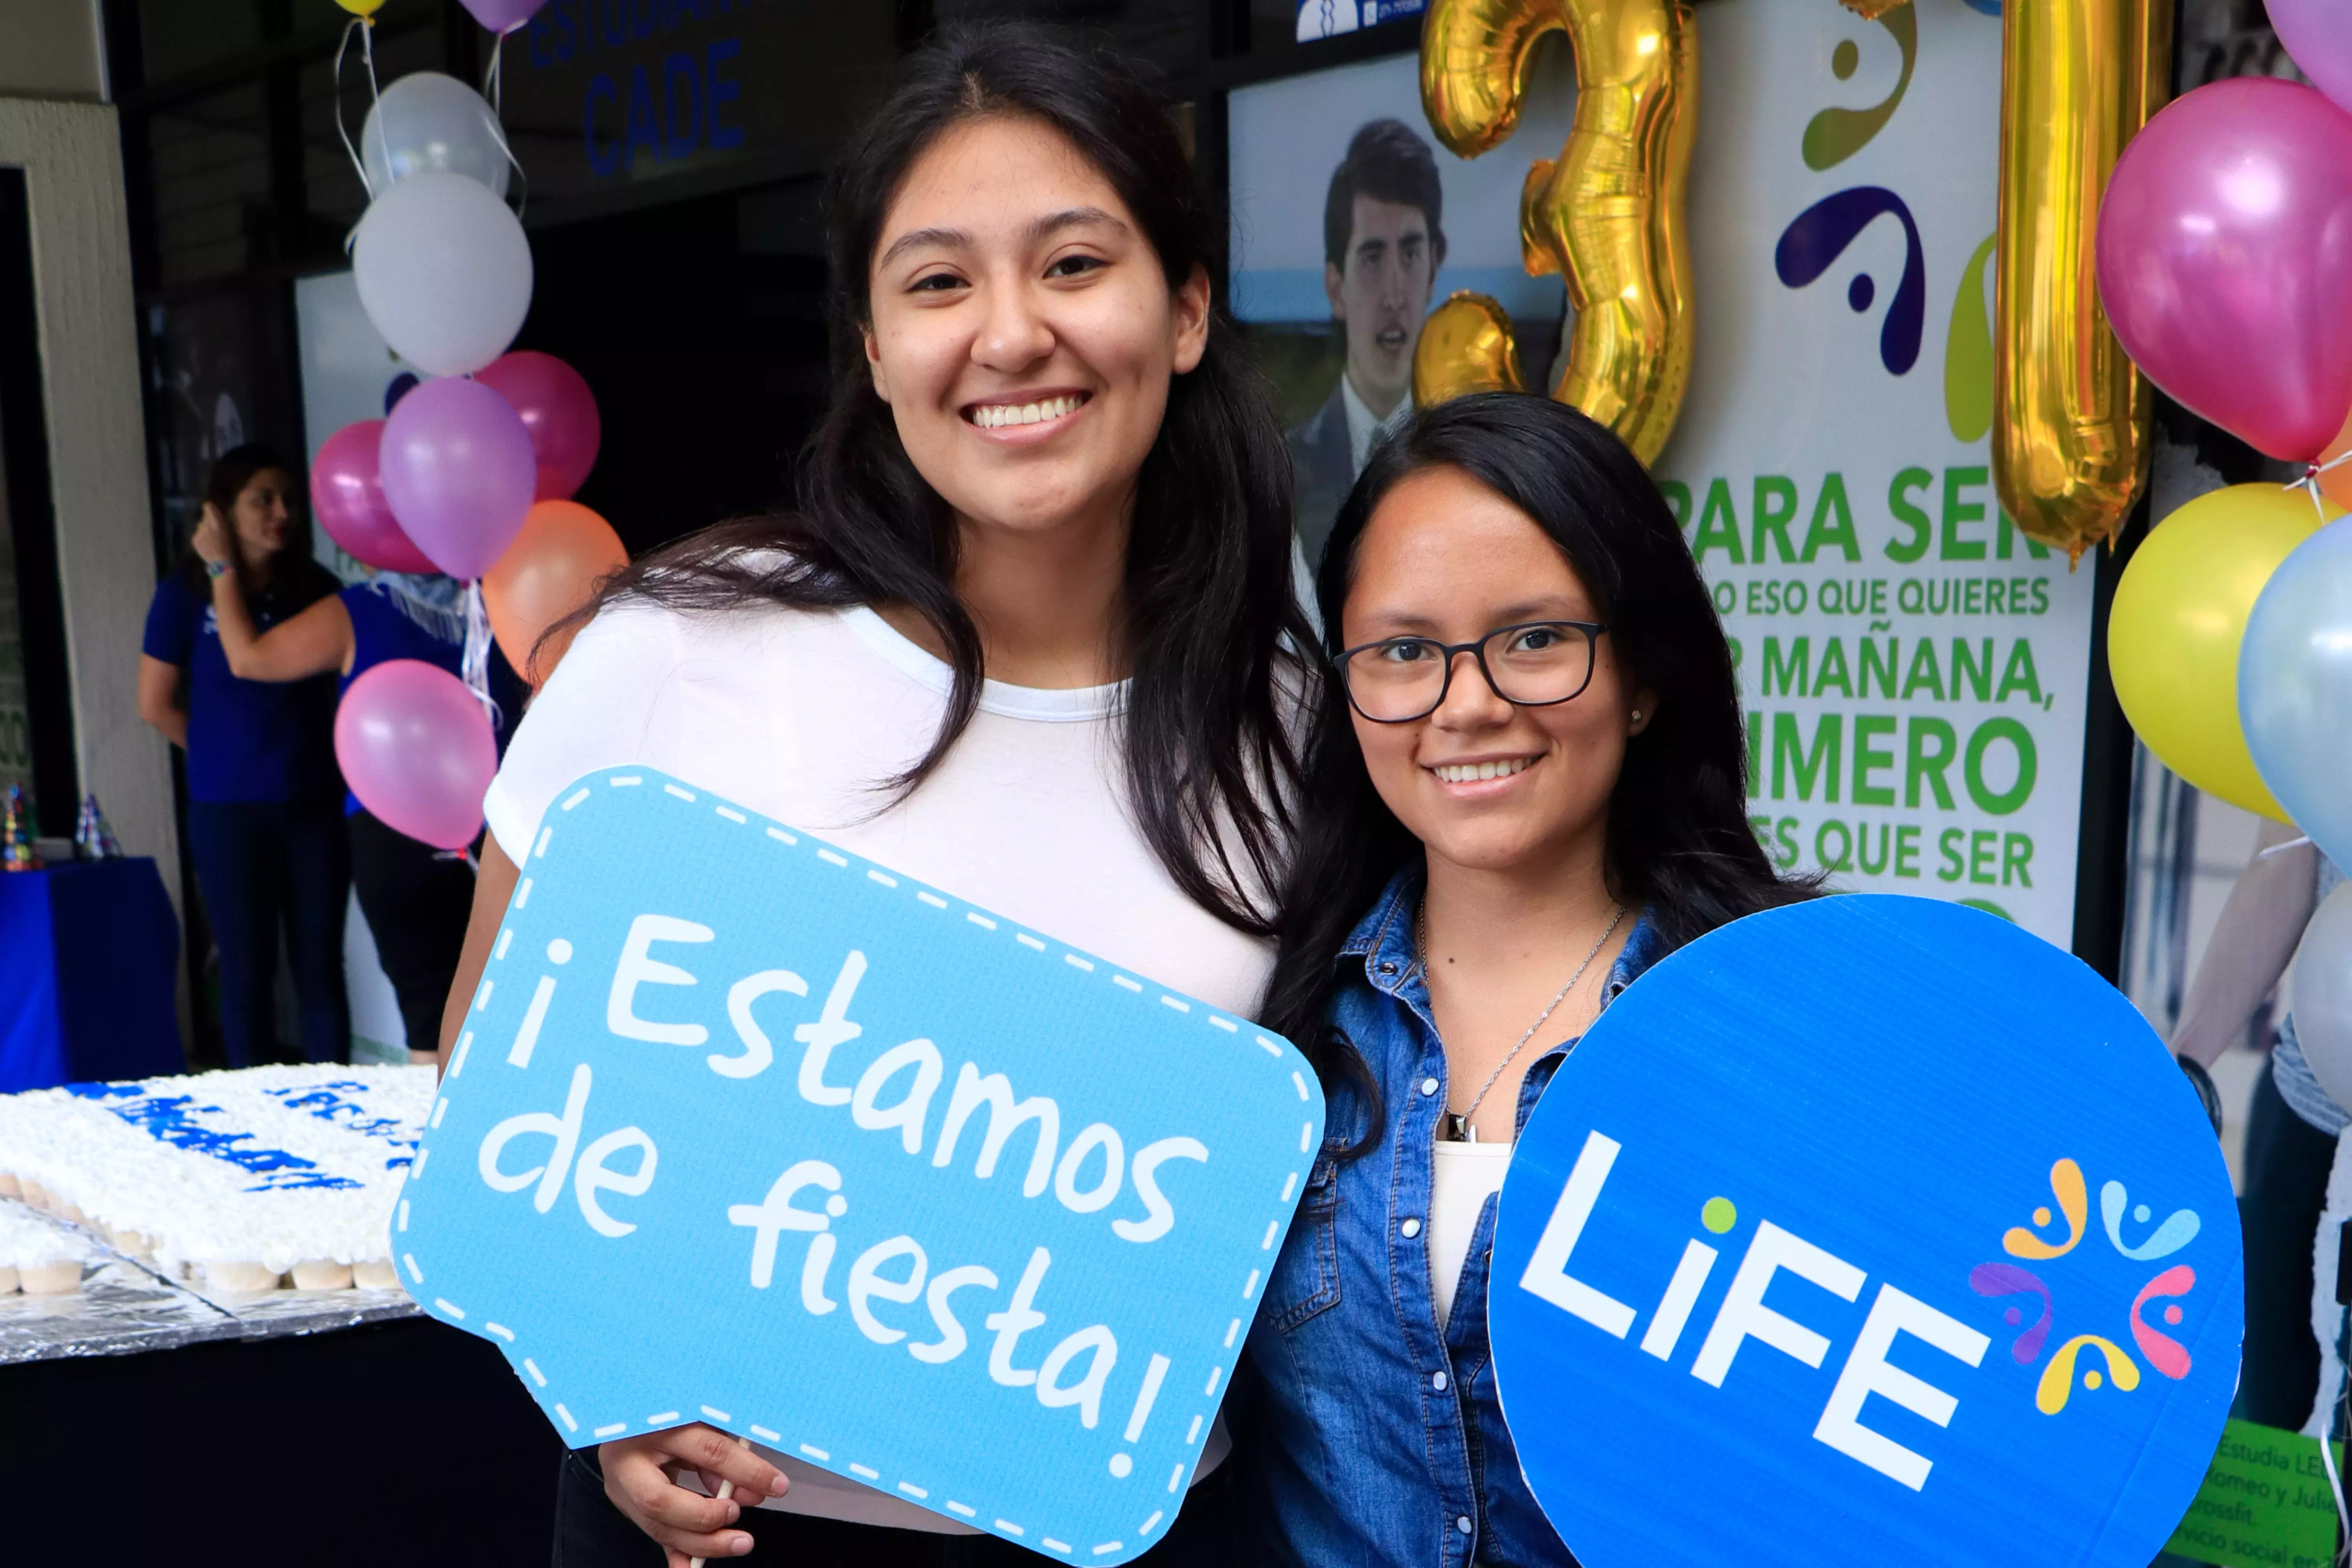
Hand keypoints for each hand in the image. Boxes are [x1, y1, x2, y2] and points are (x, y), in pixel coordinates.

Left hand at [192, 504, 232, 570]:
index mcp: (217, 523)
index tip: (209, 507)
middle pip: (204, 518)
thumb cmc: (229, 546)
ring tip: (211, 538)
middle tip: (214, 529)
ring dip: (204, 529)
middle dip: (208, 521)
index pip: (208, 507)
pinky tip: (207, 543)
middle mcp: (206, 526)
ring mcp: (199, 533)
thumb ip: (219, 519)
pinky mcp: (194, 540)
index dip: (209, 507)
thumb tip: (211, 508)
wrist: (221, 562)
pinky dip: (201, 537)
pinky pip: (197, 534)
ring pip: (200, 526)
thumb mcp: (228, 530)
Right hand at [600, 1424, 786, 1565]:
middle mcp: (627, 1457)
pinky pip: (651, 1533)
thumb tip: (755, 1490)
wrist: (635, 1407)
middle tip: (738, 1514)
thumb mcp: (702, 1415)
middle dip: (706, 1518)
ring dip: (700, 1542)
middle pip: (661, 1500)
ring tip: (737, 1542)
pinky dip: (678, 1552)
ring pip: (656, 1524)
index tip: (776, 1485)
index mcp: (654, 1421)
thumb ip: (728, 1450)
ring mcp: (620, 1484)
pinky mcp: (624, 1502)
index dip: (746, 1471)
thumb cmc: (675, 1406)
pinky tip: (694, 1565)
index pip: (707, 1450)